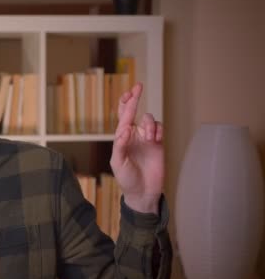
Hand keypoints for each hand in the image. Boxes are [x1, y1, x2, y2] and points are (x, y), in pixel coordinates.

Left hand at [109, 83, 163, 214]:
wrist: (143, 192)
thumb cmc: (127, 179)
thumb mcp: (119, 163)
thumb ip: (121, 146)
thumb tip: (124, 130)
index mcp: (121, 138)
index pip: (122, 117)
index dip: (125, 103)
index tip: (130, 92)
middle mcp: (133, 135)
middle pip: (134, 112)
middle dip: (135, 99)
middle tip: (138, 87)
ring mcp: (146, 139)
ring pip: (148, 120)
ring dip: (149, 123)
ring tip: (150, 137)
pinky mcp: (158, 144)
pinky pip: (159, 129)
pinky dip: (158, 129)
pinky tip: (156, 138)